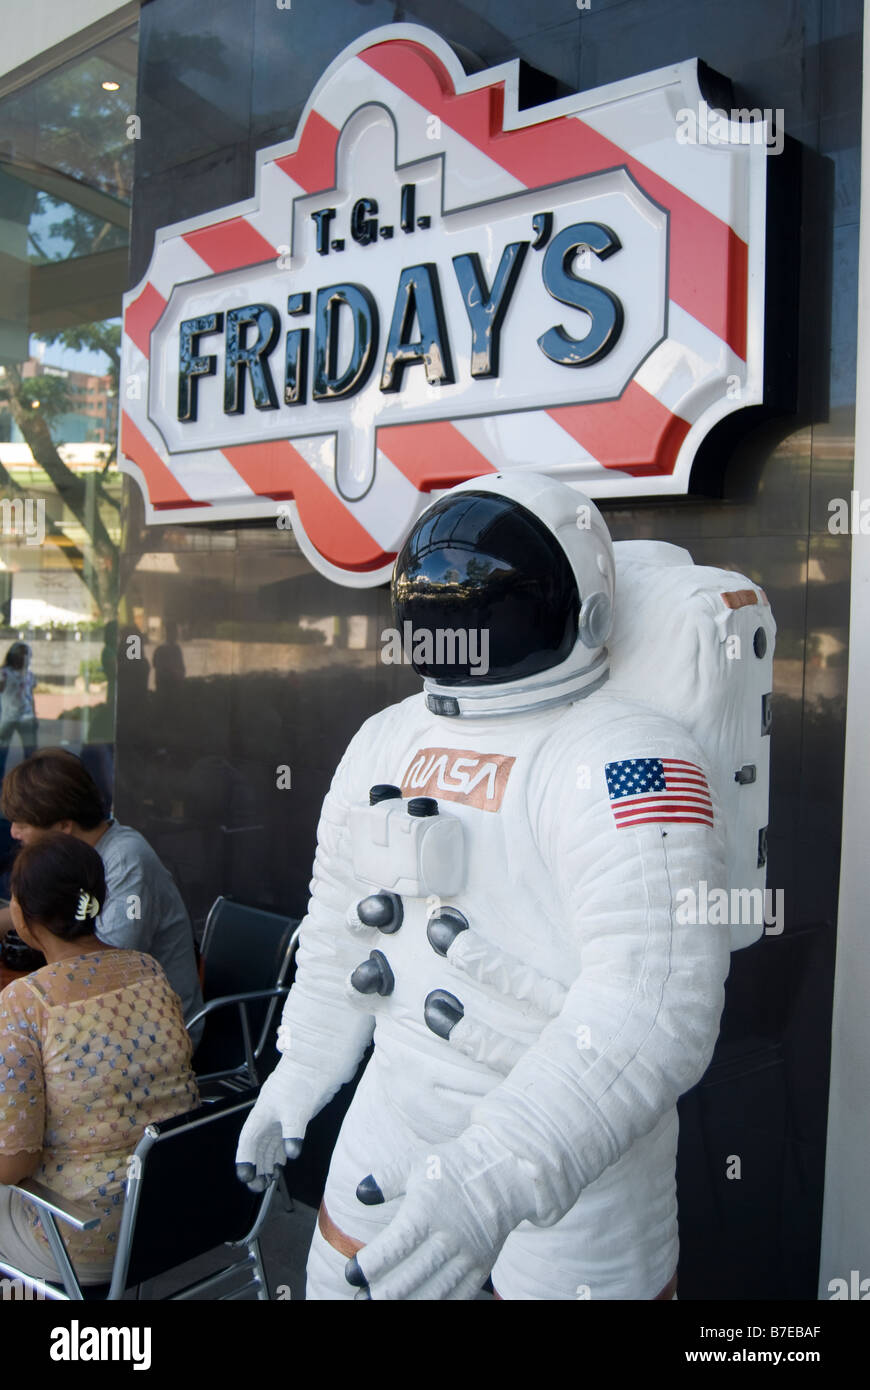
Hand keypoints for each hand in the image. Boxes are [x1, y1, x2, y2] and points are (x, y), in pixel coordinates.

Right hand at [234, 1061, 307, 1191]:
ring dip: (267, 1161)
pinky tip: (283, 1162)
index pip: (247, 1140)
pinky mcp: (294, 1114)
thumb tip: (292, 1152)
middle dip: (256, 1166)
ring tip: (269, 1179)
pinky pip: (280, 1138)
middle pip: (256, 1145)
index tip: (245, 1176)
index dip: (244, 1159)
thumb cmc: (303, 1079)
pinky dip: (279, 1152)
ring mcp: (280, 1115)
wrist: (318, 1060)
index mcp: (262, 1113)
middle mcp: (268, 1116)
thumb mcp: (297, 1108)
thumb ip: (293, 1132)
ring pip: (268, 1143)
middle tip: (259, 1186)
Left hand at [345, 1130, 519, 1299]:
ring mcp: (467, 1257)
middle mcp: (449, 1238)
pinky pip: (457, 1297)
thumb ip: (387, 1178)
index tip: (351, 1272)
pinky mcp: (480, 1268)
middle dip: (381, 1293)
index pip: (396, 1246)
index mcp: (429, 1211)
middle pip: (410, 1276)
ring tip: (381, 1306)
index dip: (371, 1264)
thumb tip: (361, 1193)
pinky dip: (435, 1306)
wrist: (505, 1172)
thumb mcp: (418, 1162)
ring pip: (432, 1293)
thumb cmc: (455, 1166)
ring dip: (405, 1304)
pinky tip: (416, 1306)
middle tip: (359, 1298)